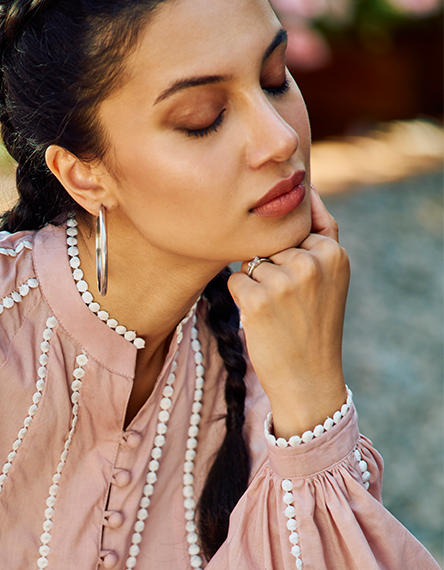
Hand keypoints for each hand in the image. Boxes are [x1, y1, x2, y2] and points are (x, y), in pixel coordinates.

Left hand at [228, 185, 348, 438]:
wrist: (309, 378)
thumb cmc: (314, 325)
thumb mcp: (332, 278)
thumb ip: (320, 236)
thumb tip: (302, 190)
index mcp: (334, 253)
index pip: (299, 227)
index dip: (290, 251)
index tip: (298, 277)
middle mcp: (311, 262)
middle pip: (271, 244)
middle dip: (272, 268)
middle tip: (289, 304)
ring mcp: (284, 280)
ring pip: (252, 261)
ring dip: (256, 283)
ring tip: (277, 313)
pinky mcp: (257, 299)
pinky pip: (236, 280)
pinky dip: (242, 297)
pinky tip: (261, 318)